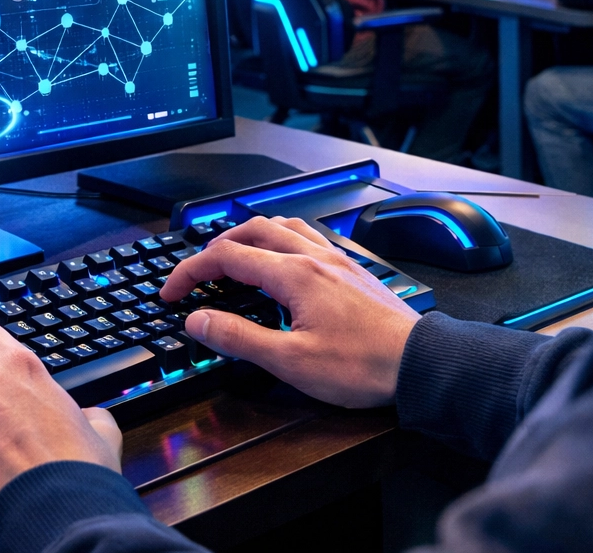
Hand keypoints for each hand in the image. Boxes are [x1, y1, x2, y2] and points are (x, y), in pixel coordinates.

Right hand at [160, 217, 418, 407]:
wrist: (419, 365)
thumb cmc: (362, 365)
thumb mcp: (290, 361)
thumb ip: (239, 338)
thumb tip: (198, 321)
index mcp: (294, 274)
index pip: (227, 257)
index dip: (190, 271)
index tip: (172, 292)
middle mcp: (314, 257)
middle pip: (253, 230)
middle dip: (216, 245)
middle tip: (197, 271)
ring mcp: (336, 260)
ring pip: (284, 226)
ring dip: (251, 234)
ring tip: (235, 255)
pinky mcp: (352, 270)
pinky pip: (309, 237)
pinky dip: (283, 239)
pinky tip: (285, 260)